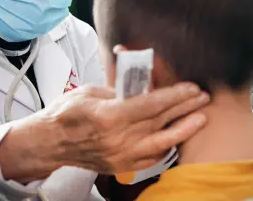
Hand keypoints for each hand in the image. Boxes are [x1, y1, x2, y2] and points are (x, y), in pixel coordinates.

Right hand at [0, 82, 208, 182]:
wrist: (50, 142)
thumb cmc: (65, 113)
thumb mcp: (90, 91)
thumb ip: (118, 90)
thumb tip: (140, 87)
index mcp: (109, 116)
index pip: (151, 104)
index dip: (174, 95)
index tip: (190, 88)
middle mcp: (118, 138)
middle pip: (159, 120)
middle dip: (184, 107)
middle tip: (201, 97)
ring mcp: (121, 155)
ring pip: (161, 143)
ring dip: (183, 129)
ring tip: (201, 117)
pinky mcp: (120, 166)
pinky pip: (150, 158)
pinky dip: (166, 147)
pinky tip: (177, 138)